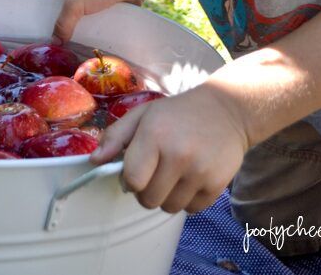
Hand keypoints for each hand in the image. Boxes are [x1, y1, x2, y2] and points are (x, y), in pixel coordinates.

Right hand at [46, 0, 146, 43]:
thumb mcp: (75, 3)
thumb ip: (63, 23)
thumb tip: (55, 43)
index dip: (37, 12)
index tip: (33, 30)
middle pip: (58, 12)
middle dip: (57, 27)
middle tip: (51, 45)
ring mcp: (87, 0)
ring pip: (75, 20)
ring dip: (74, 32)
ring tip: (66, 50)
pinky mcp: (100, 9)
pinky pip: (90, 24)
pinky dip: (88, 33)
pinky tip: (84, 46)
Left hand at [91, 85, 248, 212]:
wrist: (226, 110)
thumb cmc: (178, 113)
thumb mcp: (144, 114)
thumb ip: (116, 136)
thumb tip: (94, 161)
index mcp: (155, 134)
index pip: (131, 180)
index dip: (130, 178)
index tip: (136, 169)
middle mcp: (178, 155)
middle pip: (148, 199)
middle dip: (147, 189)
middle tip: (156, 170)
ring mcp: (199, 172)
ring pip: (169, 208)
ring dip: (167, 196)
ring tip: (174, 173)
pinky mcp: (217, 185)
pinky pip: (191, 209)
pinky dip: (187, 199)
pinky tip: (191, 176)